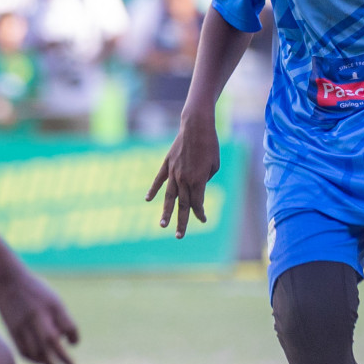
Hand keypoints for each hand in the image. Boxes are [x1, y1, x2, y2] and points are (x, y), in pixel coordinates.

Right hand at [0, 269, 78, 363]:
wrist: (8, 282)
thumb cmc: (36, 291)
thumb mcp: (54, 300)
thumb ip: (62, 319)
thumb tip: (67, 341)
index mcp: (50, 307)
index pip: (68, 326)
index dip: (73, 337)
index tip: (74, 344)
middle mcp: (37, 317)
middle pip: (51, 342)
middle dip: (63, 358)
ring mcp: (23, 325)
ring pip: (36, 350)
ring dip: (48, 363)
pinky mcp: (12, 331)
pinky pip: (22, 350)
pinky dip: (33, 359)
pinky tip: (41, 362)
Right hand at [146, 112, 220, 237]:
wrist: (197, 126)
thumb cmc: (210, 145)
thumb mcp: (214, 165)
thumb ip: (205, 179)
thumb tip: (196, 187)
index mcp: (198, 181)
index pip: (197, 203)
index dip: (200, 214)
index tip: (203, 220)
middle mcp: (184, 179)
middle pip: (182, 205)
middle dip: (181, 222)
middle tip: (179, 236)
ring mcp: (173, 172)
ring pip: (168, 197)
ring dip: (166, 212)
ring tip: (162, 225)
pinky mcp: (167, 164)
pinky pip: (158, 180)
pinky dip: (153, 190)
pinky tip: (148, 200)